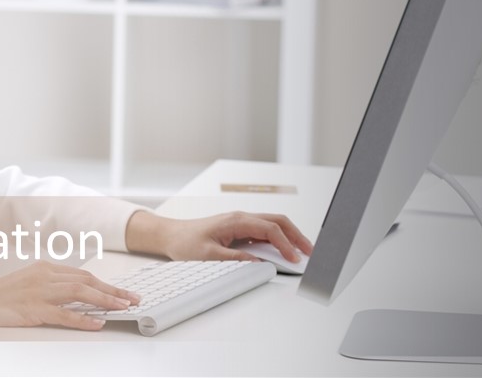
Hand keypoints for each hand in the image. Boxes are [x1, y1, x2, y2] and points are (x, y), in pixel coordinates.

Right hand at [0, 261, 139, 339]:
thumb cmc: (0, 299)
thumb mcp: (29, 286)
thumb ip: (51, 289)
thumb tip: (79, 298)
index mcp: (44, 268)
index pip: (83, 274)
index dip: (105, 284)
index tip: (123, 292)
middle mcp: (44, 276)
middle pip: (87, 280)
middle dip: (113, 290)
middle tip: (132, 299)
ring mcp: (38, 291)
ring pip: (80, 292)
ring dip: (105, 300)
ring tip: (123, 308)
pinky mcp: (32, 309)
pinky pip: (63, 314)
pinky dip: (82, 318)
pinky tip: (97, 323)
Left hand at [125, 210, 313, 263]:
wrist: (170, 235)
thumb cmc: (185, 242)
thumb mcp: (209, 255)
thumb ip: (235, 259)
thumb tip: (258, 263)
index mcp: (236, 220)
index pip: (269, 229)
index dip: (285, 244)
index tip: (295, 258)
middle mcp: (241, 218)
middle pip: (277, 221)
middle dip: (296, 235)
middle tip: (310, 252)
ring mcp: (241, 223)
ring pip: (273, 225)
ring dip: (289, 236)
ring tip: (302, 252)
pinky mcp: (239, 230)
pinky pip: (264, 232)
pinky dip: (278, 240)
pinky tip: (283, 251)